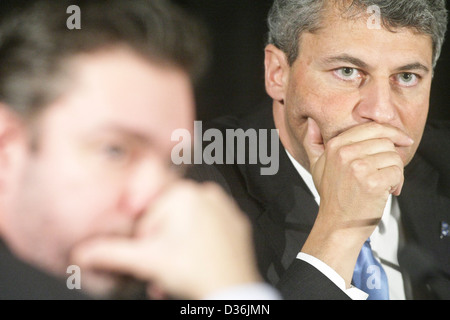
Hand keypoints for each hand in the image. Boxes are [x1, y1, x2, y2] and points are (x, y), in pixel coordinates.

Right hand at [71, 181, 260, 298]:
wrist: (232, 293)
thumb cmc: (197, 274)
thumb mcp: (148, 261)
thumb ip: (112, 253)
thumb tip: (85, 252)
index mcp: (184, 194)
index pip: (148, 219)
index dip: (145, 245)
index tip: (155, 258)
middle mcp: (207, 195)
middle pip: (168, 224)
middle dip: (162, 250)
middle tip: (166, 268)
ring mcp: (224, 208)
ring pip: (187, 228)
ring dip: (178, 250)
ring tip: (181, 269)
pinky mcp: (236, 223)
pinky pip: (208, 231)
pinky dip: (199, 246)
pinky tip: (198, 261)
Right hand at [301, 118, 413, 285]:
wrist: (337, 225)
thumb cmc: (331, 197)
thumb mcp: (317, 166)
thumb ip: (313, 143)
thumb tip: (311, 123)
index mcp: (335, 146)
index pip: (372, 128)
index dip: (392, 133)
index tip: (402, 140)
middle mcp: (345, 153)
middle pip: (386, 141)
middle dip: (392, 156)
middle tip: (386, 171)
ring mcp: (359, 168)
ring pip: (394, 157)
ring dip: (395, 171)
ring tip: (384, 184)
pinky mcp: (373, 182)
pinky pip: (397, 172)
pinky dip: (397, 183)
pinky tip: (387, 191)